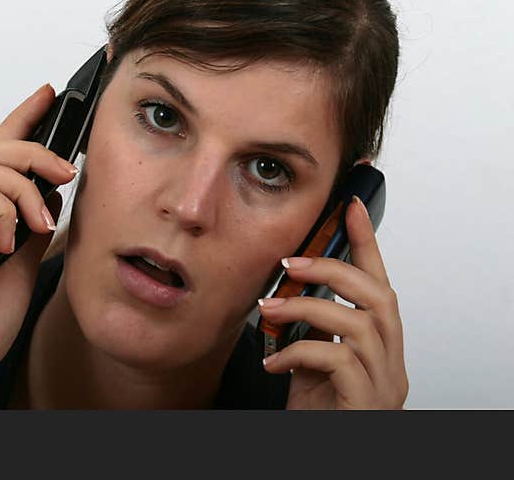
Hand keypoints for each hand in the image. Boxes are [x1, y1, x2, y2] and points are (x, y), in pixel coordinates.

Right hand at [0, 83, 77, 407]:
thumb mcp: (22, 264)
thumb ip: (31, 226)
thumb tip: (54, 196)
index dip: (20, 118)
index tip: (48, 93)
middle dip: (32, 147)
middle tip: (65, 170)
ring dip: (23, 184)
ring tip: (40, 219)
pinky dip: (1, 209)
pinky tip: (7, 241)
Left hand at [257, 195, 407, 409]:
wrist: (318, 454)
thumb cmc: (316, 415)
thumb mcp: (311, 363)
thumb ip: (310, 329)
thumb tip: (284, 290)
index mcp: (379, 348)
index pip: (380, 285)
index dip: (366, 243)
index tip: (350, 206)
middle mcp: (390, 364)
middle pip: (379, 297)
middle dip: (333, 271)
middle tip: (291, 264)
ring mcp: (383, 386)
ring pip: (360, 324)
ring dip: (309, 307)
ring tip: (271, 308)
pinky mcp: (364, 405)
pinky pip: (338, 362)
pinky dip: (300, 351)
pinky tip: (276, 360)